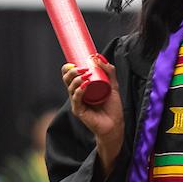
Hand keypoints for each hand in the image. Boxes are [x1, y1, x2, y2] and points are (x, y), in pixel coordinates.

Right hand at [62, 54, 123, 173]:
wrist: (115, 124)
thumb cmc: (112, 107)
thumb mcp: (113, 85)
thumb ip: (109, 71)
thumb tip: (99, 57)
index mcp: (81, 87)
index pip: (69, 75)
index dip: (69, 67)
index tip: (78, 60)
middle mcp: (77, 94)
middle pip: (67, 80)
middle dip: (72, 71)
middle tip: (84, 68)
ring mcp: (77, 103)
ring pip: (70, 88)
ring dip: (77, 79)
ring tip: (87, 75)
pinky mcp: (79, 111)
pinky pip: (76, 99)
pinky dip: (79, 91)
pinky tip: (85, 85)